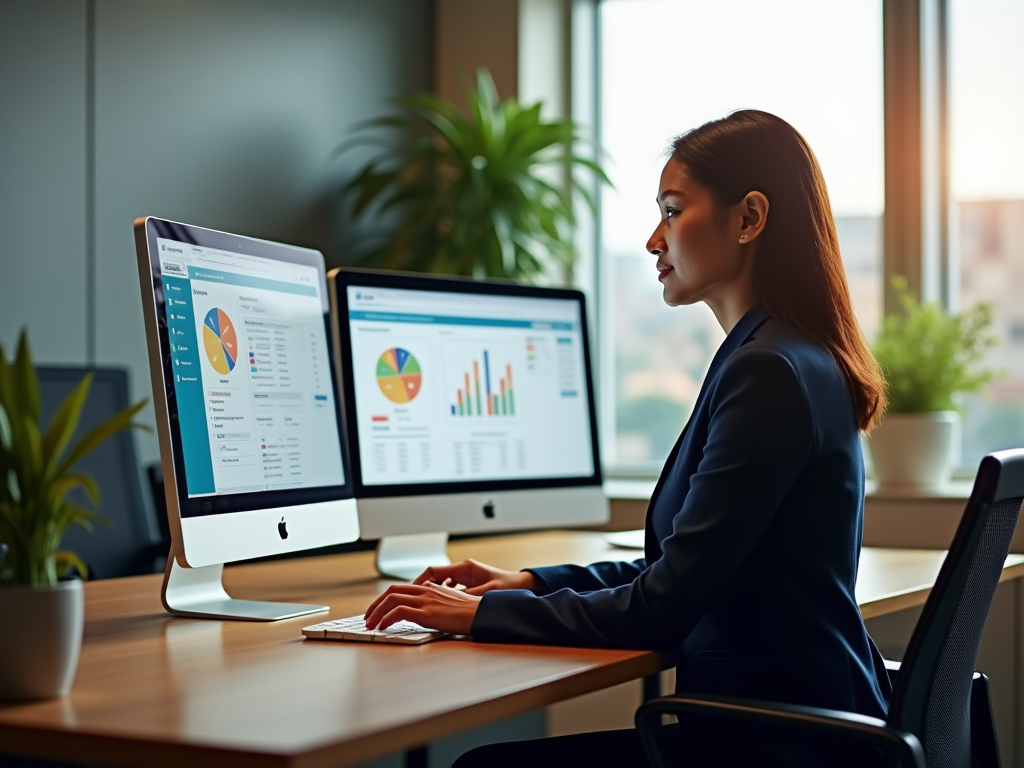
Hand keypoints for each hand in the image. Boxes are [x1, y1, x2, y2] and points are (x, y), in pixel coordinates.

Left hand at [364, 582, 481, 633]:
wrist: (484, 614)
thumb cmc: (471, 613)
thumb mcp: (450, 605)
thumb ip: (436, 605)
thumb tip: (424, 614)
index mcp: (431, 588)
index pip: (401, 588)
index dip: (385, 599)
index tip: (378, 610)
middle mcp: (426, 591)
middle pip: (391, 591)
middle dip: (375, 604)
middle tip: (368, 617)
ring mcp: (425, 601)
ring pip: (391, 599)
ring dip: (376, 612)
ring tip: (370, 625)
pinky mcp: (427, 612)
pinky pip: (398, 612)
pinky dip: (386, 619)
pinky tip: (383, 627)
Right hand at [412, 559, 536, 595]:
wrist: (523, 585)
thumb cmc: (508, 587)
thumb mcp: (486, 593)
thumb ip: (466, 596)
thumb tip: (448, 601)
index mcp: (464, 568)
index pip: (433, 571)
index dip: (419, 582)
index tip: (410, 592)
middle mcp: (462, 570)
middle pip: (432, 577)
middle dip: (419, 589)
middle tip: (408, 601)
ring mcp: (465, 577)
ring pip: (439, 583)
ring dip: (430, 593)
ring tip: (421, 606)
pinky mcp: (469, 584)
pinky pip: (449, 589)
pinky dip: (441, 596)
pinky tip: (440, 608)